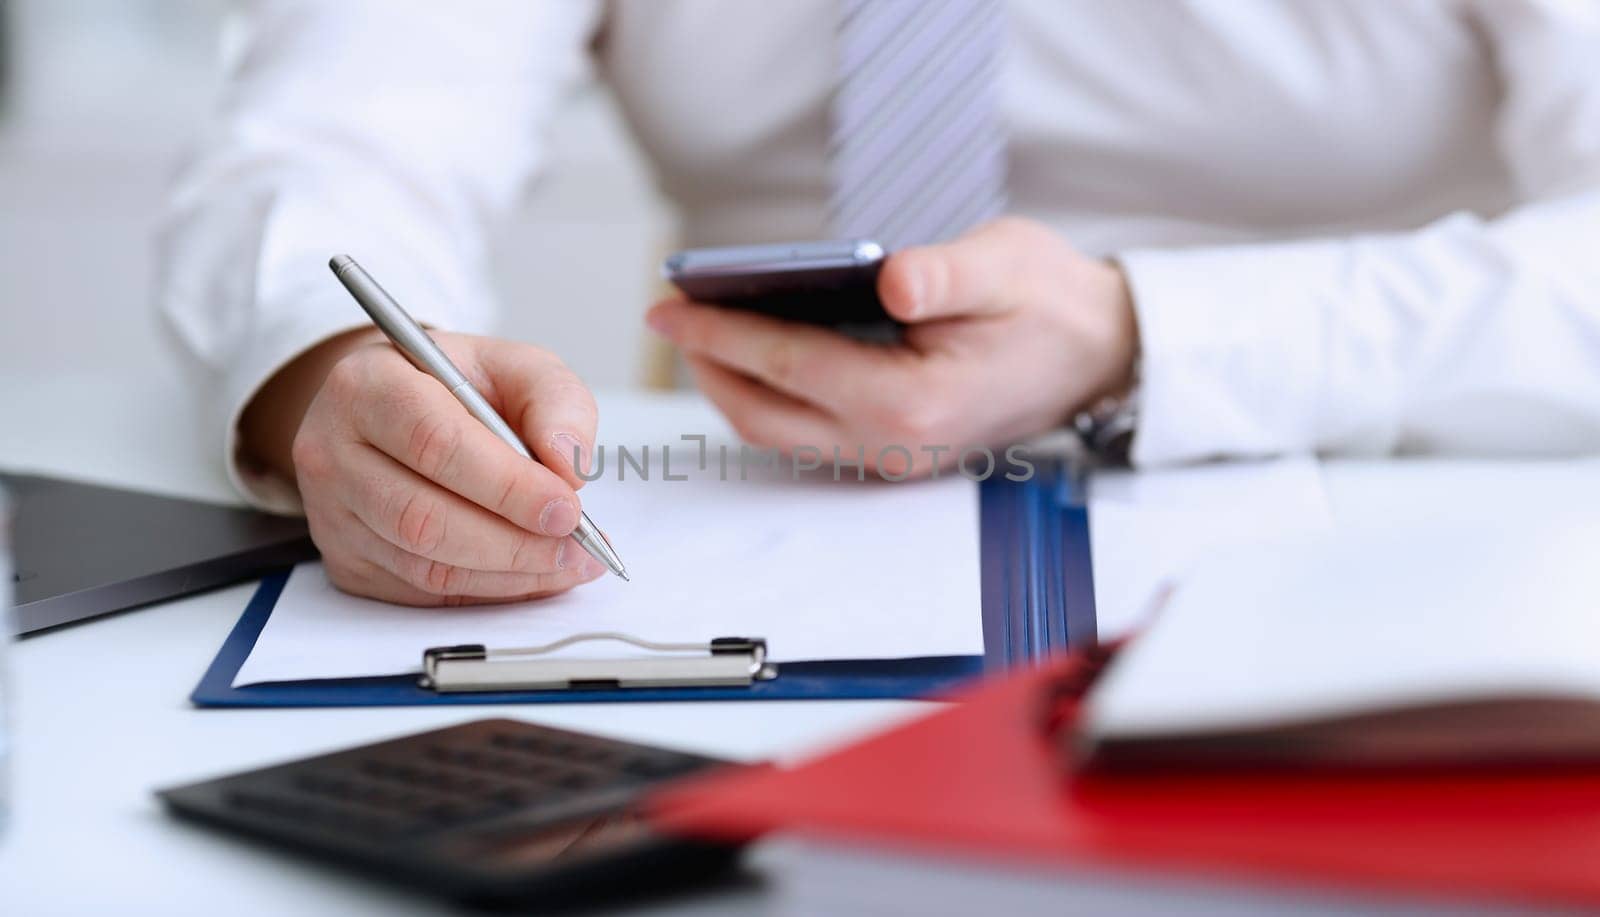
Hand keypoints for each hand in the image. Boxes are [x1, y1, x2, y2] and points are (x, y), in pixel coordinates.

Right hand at [247, 331, 605, 604]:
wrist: (395, 410)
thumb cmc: (456, 387)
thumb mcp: (514, 367)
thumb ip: (554, 402)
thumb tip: (569, 464)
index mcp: (367, 385)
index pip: (435, 444)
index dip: (508, 485)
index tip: (567, 507)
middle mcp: (332, 451)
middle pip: (423, 517)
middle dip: (514, 542)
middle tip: (577, 546)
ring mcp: (332, 514)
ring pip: (423, 565)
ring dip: (508, 573)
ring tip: (567, 562)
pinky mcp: (347, 561)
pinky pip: (422, 592)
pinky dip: (488, 590)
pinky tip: (531, 574)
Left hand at [646, 217, 1138, 477]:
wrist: (1100, 354)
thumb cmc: (1051, 303)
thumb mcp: (1005, 264)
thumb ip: (945, 274)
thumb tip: (890, 278)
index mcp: (914, 402)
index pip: (789, 364)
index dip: (720, 332)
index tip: (670, 305)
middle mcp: (895, 445)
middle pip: (765, 414)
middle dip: (709, 365)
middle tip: (671, 316)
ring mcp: (893, 458)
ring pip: (780, 434)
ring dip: (733, 386)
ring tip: (700, 334)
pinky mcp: (894, 454)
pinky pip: (808, 435)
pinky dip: (770, 397)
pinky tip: (756, 355)